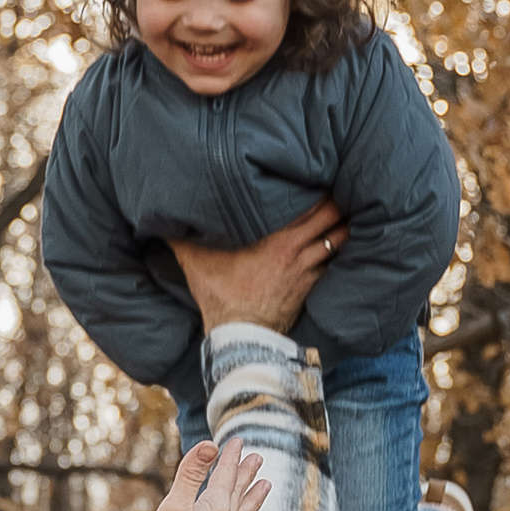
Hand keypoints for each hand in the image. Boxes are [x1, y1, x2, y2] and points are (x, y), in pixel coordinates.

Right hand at [137, 437, 270, 510]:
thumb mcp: (175, 506)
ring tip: (265, 486)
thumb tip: (210, 445)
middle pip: (239, 492)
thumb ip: (191, 474)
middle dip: (246, 473)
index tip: (237, 441)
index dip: (230, 456)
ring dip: (252, 496)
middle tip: (258, 457)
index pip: (226, 475)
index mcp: (216, 509)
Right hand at [164, 200, 345, 338]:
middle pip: (331, 220)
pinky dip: (339, 252)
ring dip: (344, 226)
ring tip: (349, 210)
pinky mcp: (309, 289)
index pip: (310, 207)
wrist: (240, 337)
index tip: (324, 173)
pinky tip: (343, 244)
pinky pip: (332, 265)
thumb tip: (160, 219)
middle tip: (345, 185)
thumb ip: (182, 236)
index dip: (322, 189)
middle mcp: (297, 253)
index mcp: (277, 240)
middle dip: (339, 202)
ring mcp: (306, 272)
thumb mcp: (196, 261)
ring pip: (337, 242)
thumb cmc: (219, 296)